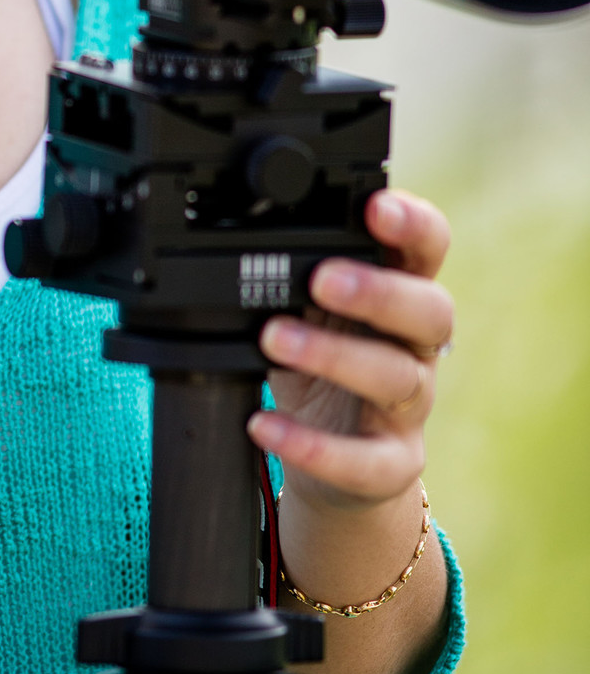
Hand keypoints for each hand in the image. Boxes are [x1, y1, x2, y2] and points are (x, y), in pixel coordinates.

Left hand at [247, 190, 453, 512]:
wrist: (338, 468)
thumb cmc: (323, 371)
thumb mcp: (310, 314)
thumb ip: (295, 278)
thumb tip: (243, 241)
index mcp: (401, 296)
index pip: (427, 250)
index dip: (414, 225)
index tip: (376, 206)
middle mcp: (416, 348)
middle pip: (431, 311)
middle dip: (379, 291)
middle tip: (323, 278)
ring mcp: (410, 408)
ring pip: (396, 379)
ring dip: (334, 356)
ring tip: (273, 338)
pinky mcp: (392, 464)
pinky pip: (364, 460)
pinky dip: (313, 447)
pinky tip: (265, 425)